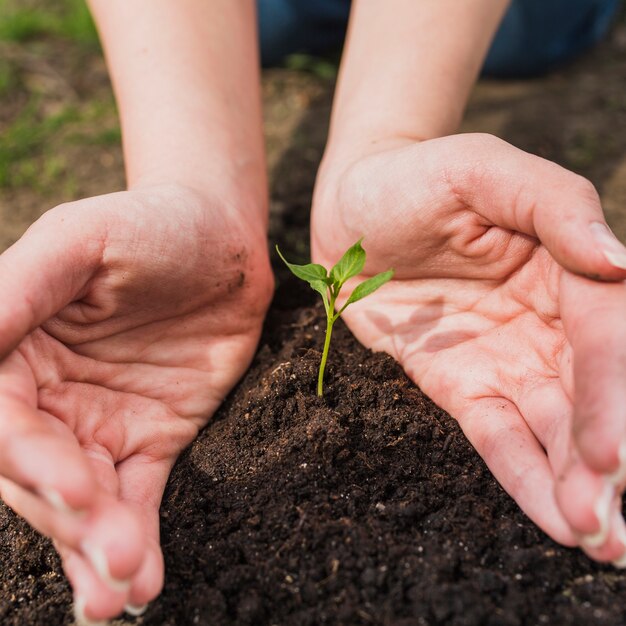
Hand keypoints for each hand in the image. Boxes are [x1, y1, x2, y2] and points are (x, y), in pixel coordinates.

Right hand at [0, 183, 272, 621]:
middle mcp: (47, 396)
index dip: (31, 458)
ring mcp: (98, 424)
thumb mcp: (81, 239)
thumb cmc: (150, 224)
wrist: (222, 243)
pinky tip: (143, 581)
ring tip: (120, 594)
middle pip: (41, 473)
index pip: (3, 418)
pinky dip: (137, 538)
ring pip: (86, 500)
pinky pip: (136, 499)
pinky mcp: (150, 439)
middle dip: (72, 519)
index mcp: (13, 348)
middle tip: (112, 559)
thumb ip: (20, 288)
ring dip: (98, 549)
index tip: (77, 487)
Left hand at [312, 133, 625, 562]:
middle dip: (604, 460)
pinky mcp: (459, 382)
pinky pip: (495, 433)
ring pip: (550, 427)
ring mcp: (504, 357)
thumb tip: (621, 261)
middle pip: (590, 396)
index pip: (607, 338)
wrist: (354, 206)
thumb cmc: (418, 177)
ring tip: (597, 537)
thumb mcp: (482, 170)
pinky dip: (522, 475)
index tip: (611, 456)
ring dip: (575, 483)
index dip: (613, 396)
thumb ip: (554, 206)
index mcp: (568, 266)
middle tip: (614, 528)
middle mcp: (548, 321)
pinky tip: (553, 518)